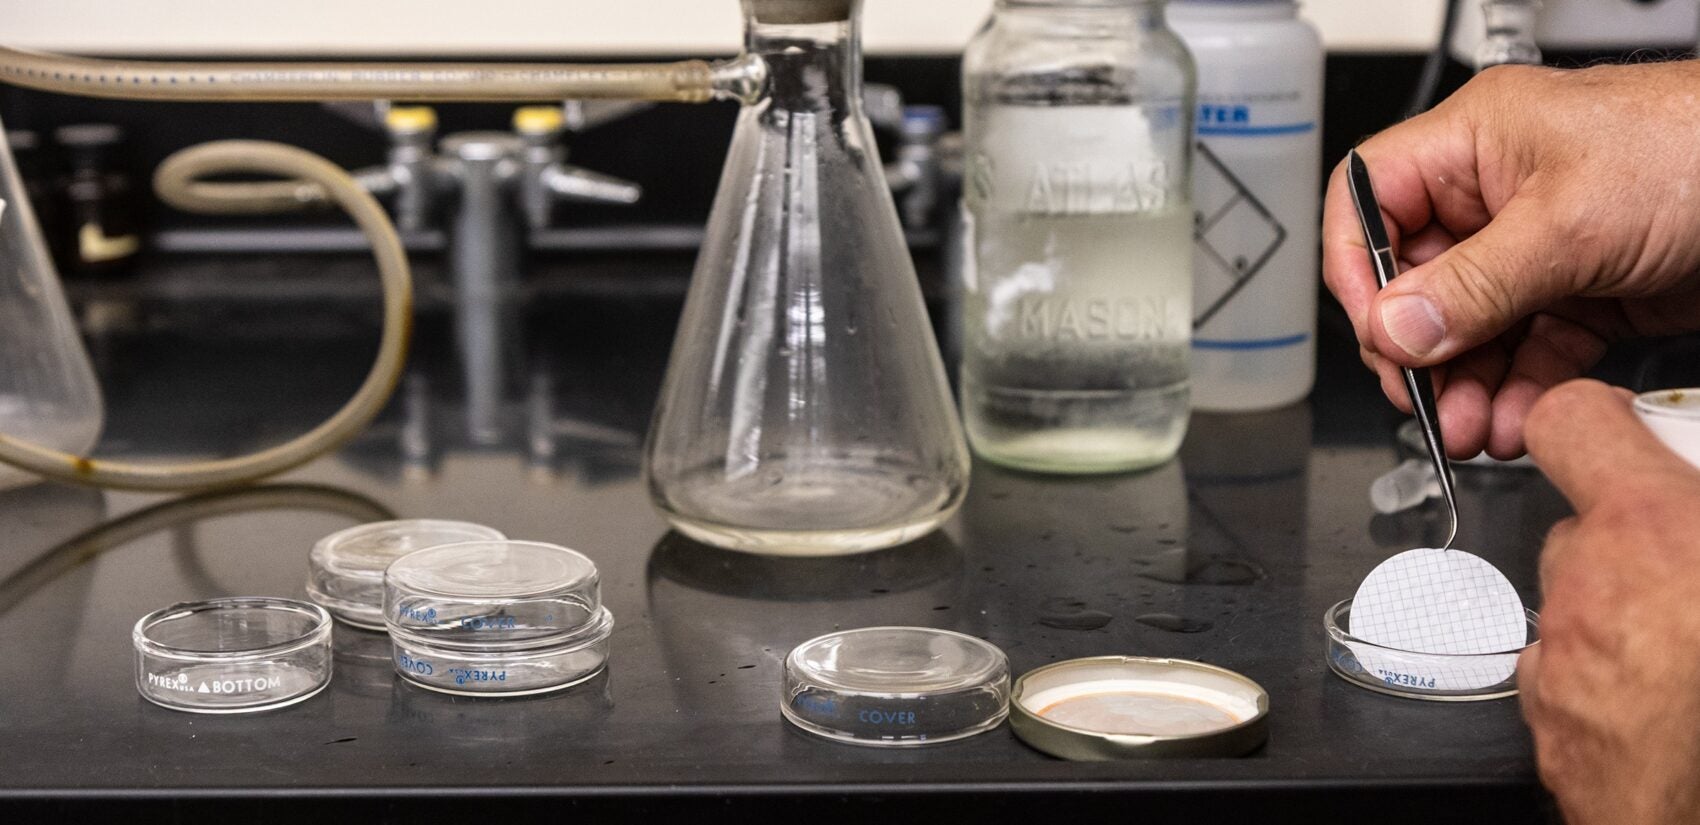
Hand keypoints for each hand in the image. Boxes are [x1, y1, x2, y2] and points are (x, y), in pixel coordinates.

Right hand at [1323, 62, 1699, 458]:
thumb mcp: (1572, 221)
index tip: (1374, 330)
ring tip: (1466, 428)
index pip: (1370, 201)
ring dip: (1464, 385)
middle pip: (1417, 281)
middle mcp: (1497, 193)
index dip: (1358, 268)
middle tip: (1423, 399)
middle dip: (1418, 350)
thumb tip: (1396, 328)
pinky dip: (1516, 391)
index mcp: (1474, 143)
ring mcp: (1540, 246)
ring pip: (1471, 328)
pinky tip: (1510, 419)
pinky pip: (1527, 350)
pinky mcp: (1583, 292)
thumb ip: (1474, 284)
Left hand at [1519, 379, 1699, 823]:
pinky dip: (1606, 666)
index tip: (1623, 424)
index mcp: (1652, 526)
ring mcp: (1562, 651)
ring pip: (1577, 598)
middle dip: (1635, 534)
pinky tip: (1661, 690)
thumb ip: (1697, 500)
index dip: (1595, 417)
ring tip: (1685, 636)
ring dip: (1623, 604)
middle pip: (1584, 523)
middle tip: (1691, 558)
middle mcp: (1588, 581)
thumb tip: (1690, 490)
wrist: (1691, 804)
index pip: (1569, 420)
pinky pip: (1570, 664)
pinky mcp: (1548, 710)